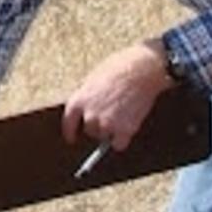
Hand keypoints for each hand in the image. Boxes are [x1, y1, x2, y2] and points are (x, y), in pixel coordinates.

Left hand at [61, 37, 171, 151]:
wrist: (142, 69)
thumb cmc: (120, 67)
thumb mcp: (94, 78)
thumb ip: (87, 96)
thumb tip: (87, 108)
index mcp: (79, 100)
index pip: (68, 123)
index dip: (69, 132)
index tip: (72, 138)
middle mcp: (90, 115)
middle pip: (90, 130)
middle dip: (98, 125)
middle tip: (111, 113)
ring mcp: (106, 124)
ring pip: (105, 137)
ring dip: (112, 131)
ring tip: (123, 113)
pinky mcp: (123, 130)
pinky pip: (119, 144)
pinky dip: (123, 139)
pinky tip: (129, 126)